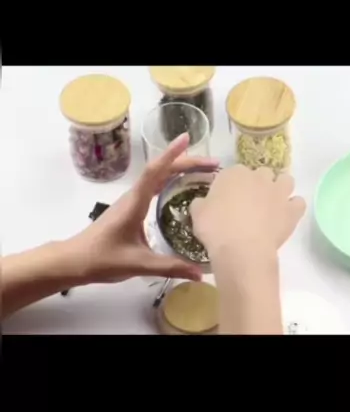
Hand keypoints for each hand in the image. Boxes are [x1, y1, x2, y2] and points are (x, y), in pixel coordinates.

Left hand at [69, 133, 218, 283]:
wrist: (74, 261)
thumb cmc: (102, 258)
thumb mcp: (138, 264)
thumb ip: (170, 267)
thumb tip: (201, 274)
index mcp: (134, 203)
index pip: (155, 172)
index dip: (172, 154)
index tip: (187, 138)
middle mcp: (134, 198)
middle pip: (161, 171)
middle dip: (187, 163)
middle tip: (214, 165)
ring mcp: (132, 203)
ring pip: (158, 179)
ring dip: (180, 171)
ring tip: (204, 173)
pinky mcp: (131, 211)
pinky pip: (154, 189)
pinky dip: (171, 183)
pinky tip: (183, 191)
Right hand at [190, 165, 305, 260]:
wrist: (241, 248)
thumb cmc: (215, 228)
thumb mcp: (197, 213)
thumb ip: (202, 203)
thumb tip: (203, 202)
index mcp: (233, 173)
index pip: (233, 173)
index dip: (231, 186)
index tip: (227, 200)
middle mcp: (258, 176)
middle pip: (261, 173)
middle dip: (257, 184)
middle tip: (249, 204)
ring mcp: (278, 191)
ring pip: (285, 180)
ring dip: (280, 188)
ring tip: (272, 204)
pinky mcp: (292, 209)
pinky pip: (298, 202)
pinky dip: (293, 207)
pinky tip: (286, 216)